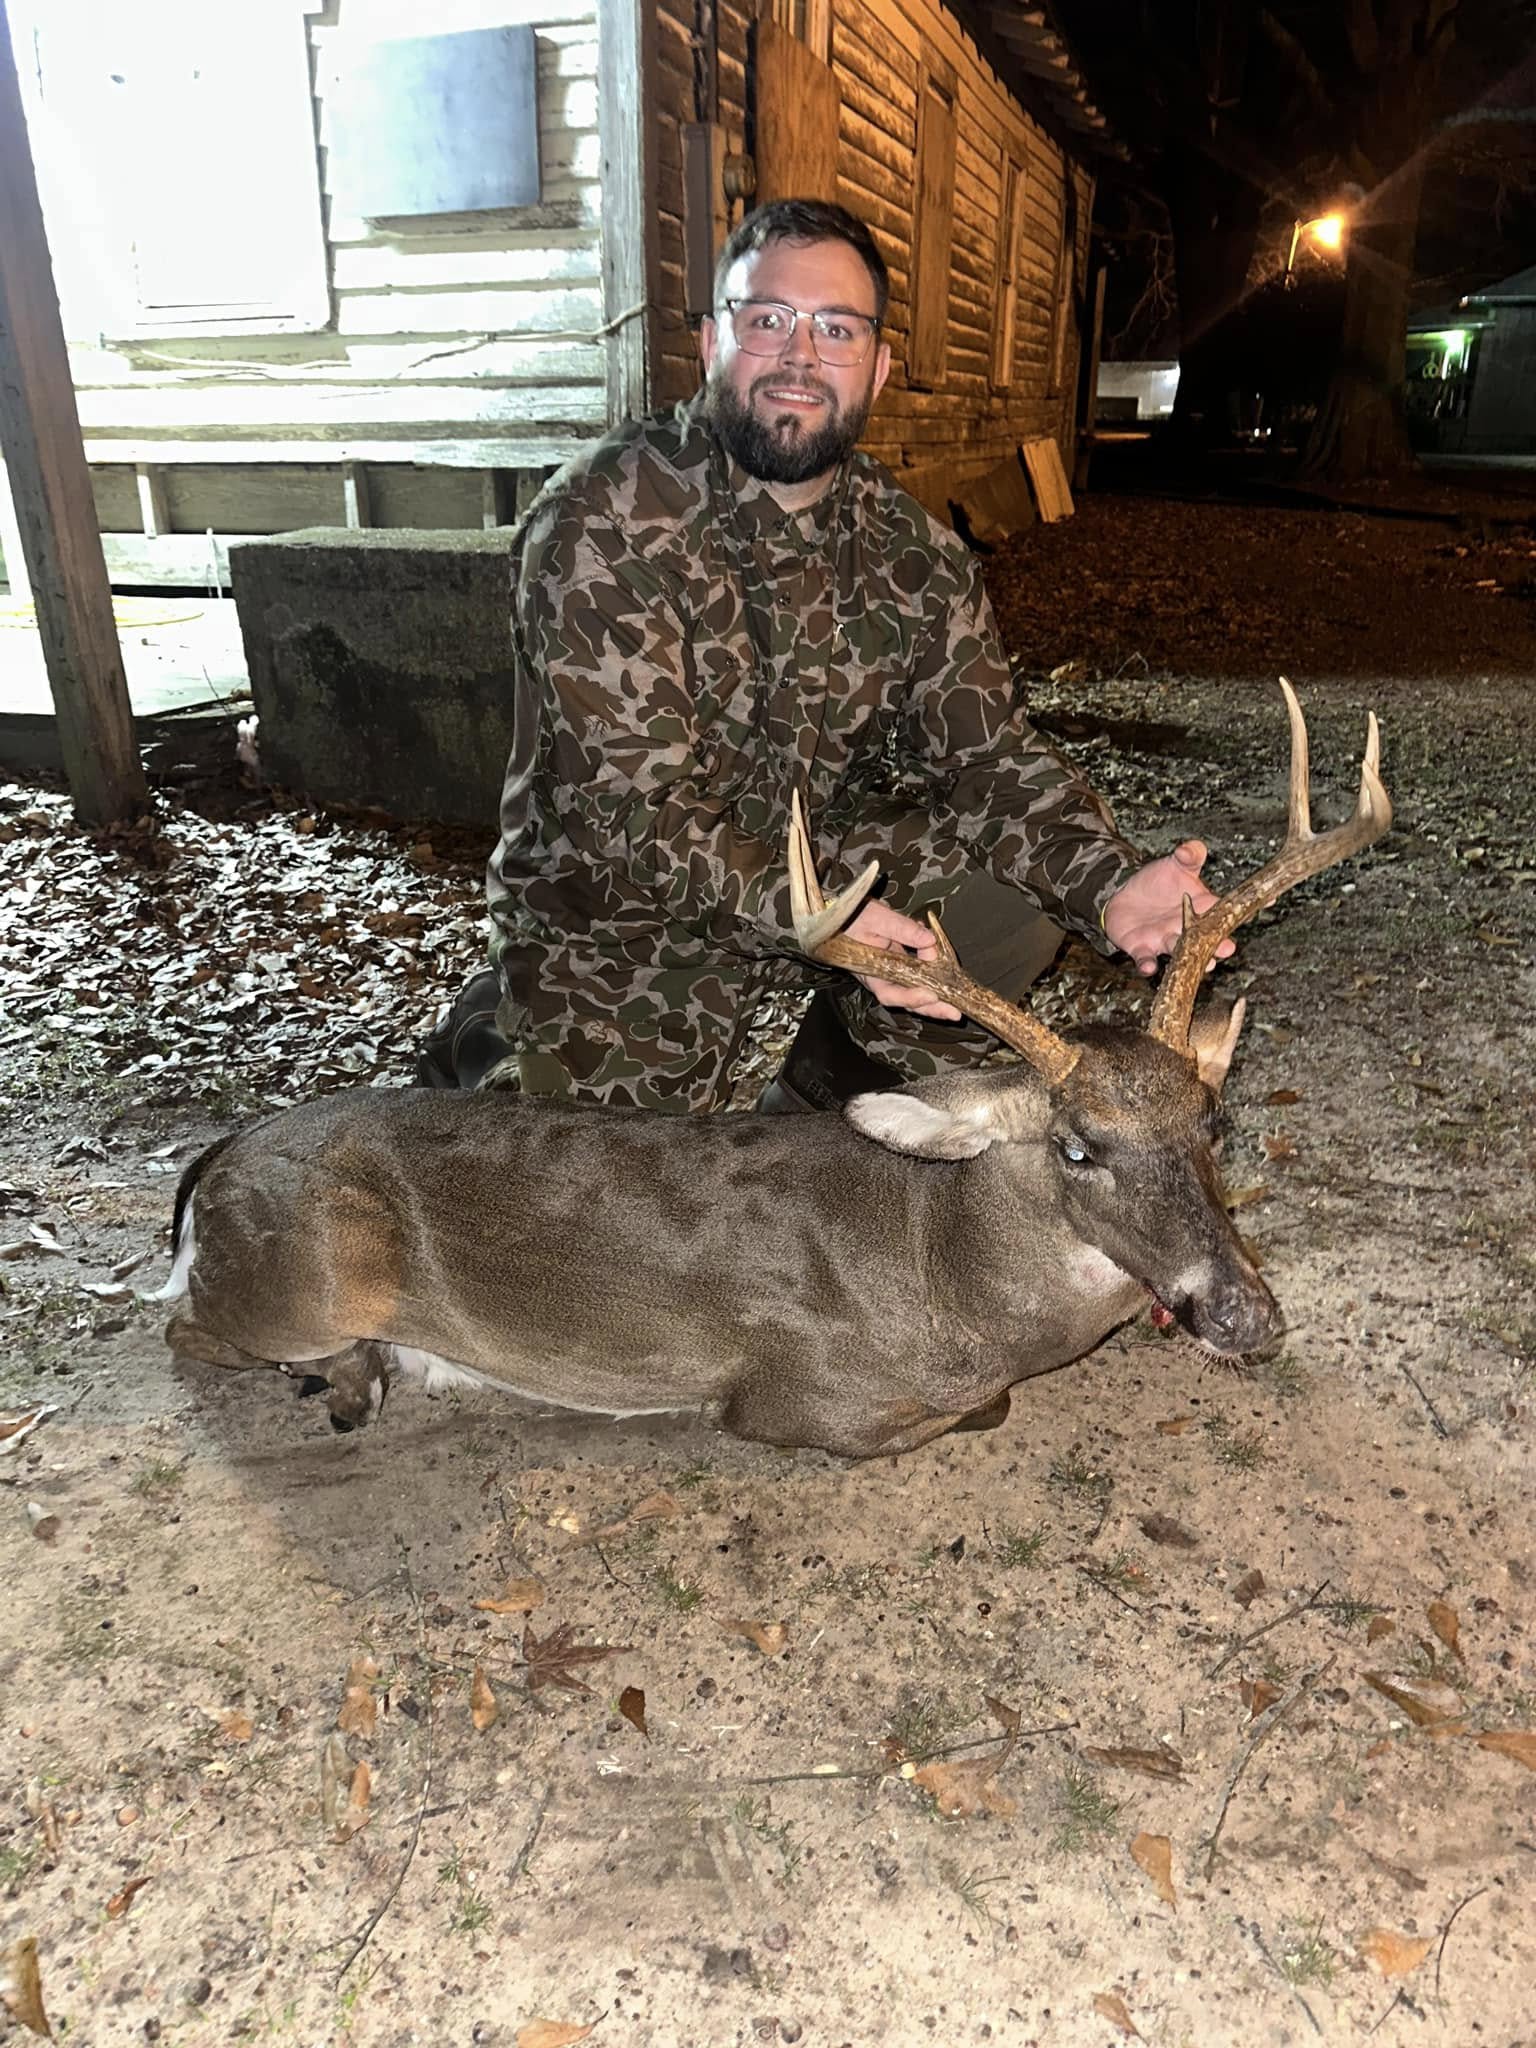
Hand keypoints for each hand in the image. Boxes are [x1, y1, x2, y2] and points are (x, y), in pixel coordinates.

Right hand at [845, 900, 961, 1019]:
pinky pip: (920, 973)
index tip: (931, 995)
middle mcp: (882, 977)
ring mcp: (893, 972)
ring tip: (955, 1000)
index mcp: (869, 972)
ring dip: (937, 996)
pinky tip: (942, 960)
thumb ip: (902, 928)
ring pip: (916, 990)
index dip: (910, 997)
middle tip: (953, 1013)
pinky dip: (934, 970)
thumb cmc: (853, 917)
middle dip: (931, 1008)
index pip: (889, 992)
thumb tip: (929, 940)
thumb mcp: (876, 918)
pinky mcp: (902, 964)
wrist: (846, 913)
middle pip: (907, 999)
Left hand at [1103, 840, 1235, 977]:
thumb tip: (1189, 849)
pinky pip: (1145, 959)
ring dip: (1189, 957)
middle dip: (1219, 945)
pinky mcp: (1142, 948)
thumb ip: (1189, 856)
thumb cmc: (1157, 883)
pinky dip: (1147, 964)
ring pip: (1179, 951)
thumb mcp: (1175, 865)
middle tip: (1228, 948)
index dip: (1246, 906)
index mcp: (1203, 908)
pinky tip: (1149, 968)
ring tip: (1203, 964)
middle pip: (1207, 939)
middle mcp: (1188, 929)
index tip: (1269, 899)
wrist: (1124, 896)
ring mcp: (1165, 940)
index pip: (1227, 908)